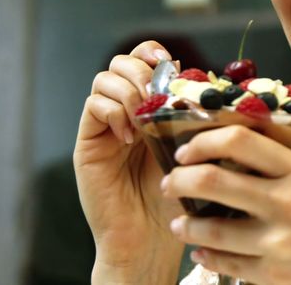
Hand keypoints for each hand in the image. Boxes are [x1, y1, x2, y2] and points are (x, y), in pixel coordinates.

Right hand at [73, 41, 183, 281]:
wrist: (151, 237)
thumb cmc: (180, 195)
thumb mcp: (196, 148)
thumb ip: (195, 114)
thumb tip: (201, 77)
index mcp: (154, 105)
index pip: (146, 58)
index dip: (155, 52)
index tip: (172, 65)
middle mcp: (126, 110)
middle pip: (123, 61)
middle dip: (141, 70)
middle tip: (157, 96)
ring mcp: (105, 124)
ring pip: (104, 78)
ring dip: (128, 91)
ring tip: (144, 119)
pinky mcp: (89, 141)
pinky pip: (93, 105)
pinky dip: (113, 113)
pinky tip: (130, 138)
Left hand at [163, 125, 290, 284]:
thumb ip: (280, 170)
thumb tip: (228, 157)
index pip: (240, 140)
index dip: (203, 141)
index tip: (188, 150)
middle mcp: (288, 202)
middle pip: (213, 180)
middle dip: (180, 180)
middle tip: (172, 183)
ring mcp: (279, 241)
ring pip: (210, 228)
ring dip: (185, 223)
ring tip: (180, 222)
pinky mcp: (274, 275)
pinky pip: (225, 262)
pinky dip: (206, 255)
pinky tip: (202, 250)